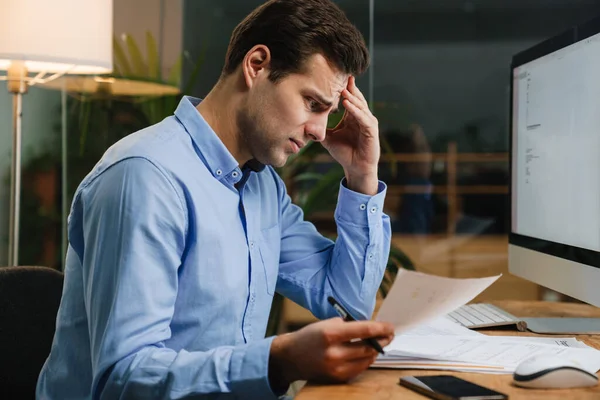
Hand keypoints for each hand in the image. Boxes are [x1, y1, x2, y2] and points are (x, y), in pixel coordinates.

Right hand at [269, 318, 393, 388]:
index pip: (364, 330)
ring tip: (379, 343)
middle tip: (389, 335)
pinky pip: (359, 369)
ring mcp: (336, 368)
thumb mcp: (327, 323)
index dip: (381, 328)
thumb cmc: (310, 336)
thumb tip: (371, 329)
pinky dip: (365, 360)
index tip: (390, 327)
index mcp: (331, 334)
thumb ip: (348, 326)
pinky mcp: (337, 378)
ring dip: (375, 351)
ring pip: (367, 360)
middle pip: (368, 347)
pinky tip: (366, 353)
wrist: (291, 356)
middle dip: (382, 341)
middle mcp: (334, 353)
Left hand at [323, 76, 379, 194]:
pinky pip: (363, 118)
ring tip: (341, 89)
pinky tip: (346, 103)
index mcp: (353, 117)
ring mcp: (368, 123)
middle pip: (356, 98)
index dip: (343, 88)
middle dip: (349, 87)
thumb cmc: (345, 153)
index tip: (335, 77)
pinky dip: (355, 110)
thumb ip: (319, 130)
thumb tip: (305, 124)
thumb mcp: (329, 139)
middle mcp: (362, 117)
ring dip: (351, 97)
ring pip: (360, 106)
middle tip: (342, 74)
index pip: (349, 99)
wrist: (356, 168)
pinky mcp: (371, 130)